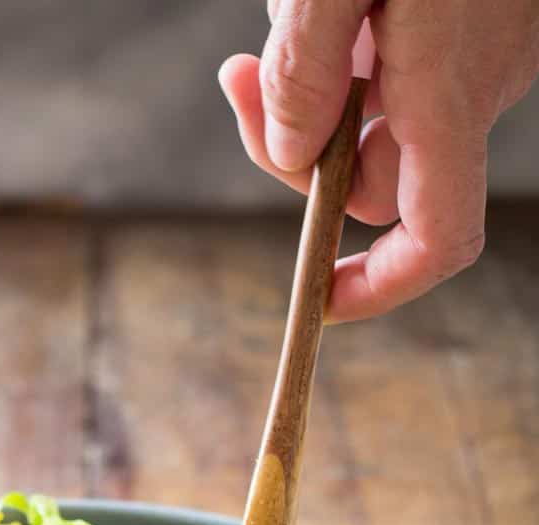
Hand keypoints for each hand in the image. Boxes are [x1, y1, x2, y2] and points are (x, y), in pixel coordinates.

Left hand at [219, 1, 538, 320]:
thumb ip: (306, 69)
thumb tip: (291, 154)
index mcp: (449, 93)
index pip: (435, 240)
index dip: (381, 288)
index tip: (322, 300)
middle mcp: (477, 86)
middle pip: (373, 175)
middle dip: (294, 144)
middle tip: (236, 78)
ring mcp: (482, 50)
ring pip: (374, 109)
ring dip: (316, 76)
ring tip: (294, 0)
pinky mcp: (475, 18)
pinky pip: (399, 55)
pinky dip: (350, 37)